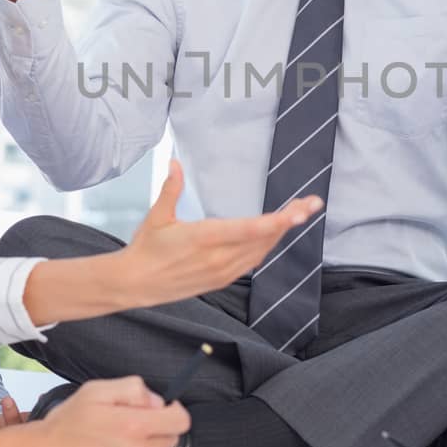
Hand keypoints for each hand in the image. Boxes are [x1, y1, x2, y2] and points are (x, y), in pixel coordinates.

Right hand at [0, 376, 189, 446]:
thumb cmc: (63, 430)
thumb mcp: (95, 391)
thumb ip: (133, 389)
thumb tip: (156, 401)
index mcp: (132, 428)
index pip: (179, 421)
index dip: (171, 412)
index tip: (161, 412)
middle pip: (170, 440)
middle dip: (154, 431)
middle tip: (127, 428)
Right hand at [21, 162, 322, 323]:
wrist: (134, 285)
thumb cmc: (146, 248)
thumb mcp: (157, 216)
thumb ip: (171, 188)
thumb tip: (176, 162)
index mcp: (204, 238)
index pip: (250, 230)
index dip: (279, 221)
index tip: (301, 211)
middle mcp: (219, 258)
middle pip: (264, 239)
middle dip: (290, 220)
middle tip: (312, 203)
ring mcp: (222, 272)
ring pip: (262, 251)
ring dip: (281, 233)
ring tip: (299, 213)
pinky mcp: (222, 280)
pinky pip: (251, 262)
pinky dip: (266, 246)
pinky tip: (275, 234)